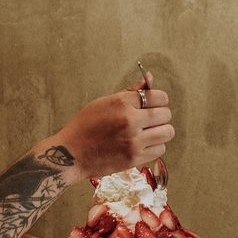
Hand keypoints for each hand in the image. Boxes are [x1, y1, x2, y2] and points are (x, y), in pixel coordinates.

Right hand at [56, 79, 173, 180]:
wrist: (70, 154)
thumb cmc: (85, 126)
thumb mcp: (104, 102)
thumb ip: (130, 92)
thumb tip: (149, 78)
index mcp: (121, 102)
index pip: (159, 97)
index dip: (160, 100)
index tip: (154, 105)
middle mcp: (130, 120)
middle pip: (166, 115)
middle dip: (161, 116)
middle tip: (151, 120)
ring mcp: (133, 141)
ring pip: (167, 133)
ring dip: (161, 132)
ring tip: (149, 133)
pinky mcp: (134, 158)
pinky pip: (160, 150)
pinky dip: (155, 147)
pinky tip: (143, 145)